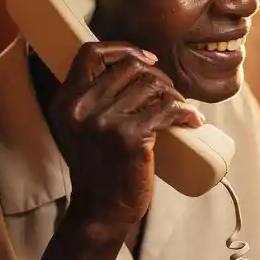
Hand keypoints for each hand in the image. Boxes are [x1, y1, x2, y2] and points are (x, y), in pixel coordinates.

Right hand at [48, 42, 202, 238]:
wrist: (100, 211)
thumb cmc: (100, 167)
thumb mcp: (83, 127)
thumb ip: (94, 98)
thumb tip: (137, 66)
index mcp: (66, 100)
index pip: (91, 52)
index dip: (123, 48)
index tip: (147, 60)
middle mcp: (81, 107)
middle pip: (130, 66)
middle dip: (158, 76)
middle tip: (169, 95)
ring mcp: (105, 122)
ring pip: (153, 85)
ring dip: (174, 95)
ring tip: (179, 110)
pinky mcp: (130, 138)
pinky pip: (168, 109)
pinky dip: (186, 112)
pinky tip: (193, 120)